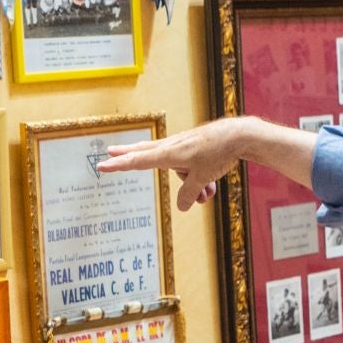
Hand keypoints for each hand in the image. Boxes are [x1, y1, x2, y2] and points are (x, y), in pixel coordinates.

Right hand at [98, 118, 247, 209]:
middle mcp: (173, 147)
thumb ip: (189, 193)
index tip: (103, 164)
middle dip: (128, 155)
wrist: (239, 136)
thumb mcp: (202, 178)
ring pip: (180, 171)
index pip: (138, 160)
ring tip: (208, 193)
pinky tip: (212, 186)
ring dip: (192, 185)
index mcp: (169, 153)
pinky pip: (191, 168)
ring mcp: (184, 146)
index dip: (120, 164)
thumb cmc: (218, 153)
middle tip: (109, 151)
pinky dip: (199, 179)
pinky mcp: (195, 147)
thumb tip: (182, 206)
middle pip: (145, 153)